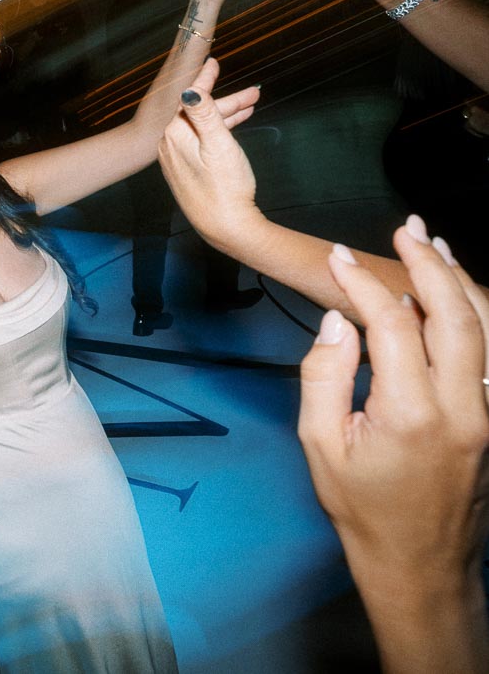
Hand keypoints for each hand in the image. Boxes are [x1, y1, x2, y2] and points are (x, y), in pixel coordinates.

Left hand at [157, 58, 263, 247]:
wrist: (226, 227)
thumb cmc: (226, 186)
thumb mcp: (218, 143)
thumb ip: (204, 113)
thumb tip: (188, 87)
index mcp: (175, 135)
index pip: (189, 99)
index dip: (205, 79)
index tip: (213, 62)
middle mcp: (170, 146)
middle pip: (199, 113)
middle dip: (227, 101)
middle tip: (254, 91)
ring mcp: (178, 160)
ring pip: (204, 127)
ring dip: (228, 114)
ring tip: (253, 104)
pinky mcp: (188, 171)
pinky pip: (203, 141)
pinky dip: (220, 131)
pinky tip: (236, 127)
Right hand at [298, 223, 488, 606]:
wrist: (419, 562)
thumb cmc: (361, 508)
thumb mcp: (321, 446)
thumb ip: (324, 378)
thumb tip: (337, 321)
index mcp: (411, 414)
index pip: (392, 325)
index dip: (363, 284)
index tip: (336, 259)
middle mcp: (463, 408)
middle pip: (456, 316)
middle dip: (429, 266)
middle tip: (406, 230)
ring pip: (488, 329)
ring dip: (462, 282)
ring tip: (434, 246)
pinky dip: (478, 314)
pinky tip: (459, 292)